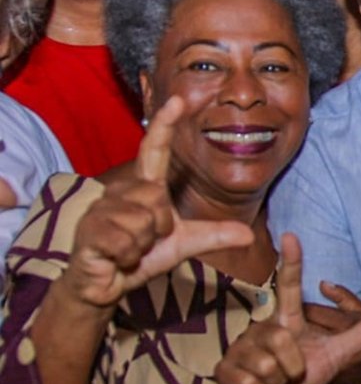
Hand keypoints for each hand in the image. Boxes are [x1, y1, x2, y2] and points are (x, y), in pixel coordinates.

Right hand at [61, 96, 253, 310]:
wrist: (102, 283)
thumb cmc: (139, 255)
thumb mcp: (183, 245)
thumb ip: (213, 236)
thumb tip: (249, 235)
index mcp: (145, 188)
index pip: (154, 150)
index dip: (165, 125)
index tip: (177, 100)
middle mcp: (122, 191)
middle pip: (159, 201)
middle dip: (161, 228)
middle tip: (146, 240)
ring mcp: (102, 208)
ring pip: (144, 223)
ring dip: (142, 244)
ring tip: (129, 248)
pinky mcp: (89, 229)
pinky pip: (126, 242)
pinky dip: (127, 257)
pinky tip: (116, 257)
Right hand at [214, 232, 360, 383]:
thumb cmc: (303, 374)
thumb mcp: (336, 354)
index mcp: (287, 319)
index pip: (289, 286)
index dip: (291, 262)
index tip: (292, 235)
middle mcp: (261, 327)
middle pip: (281, 342)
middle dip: (293, 368)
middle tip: (291, 374)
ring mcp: (239, 348)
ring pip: (267, 367)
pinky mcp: (225, 371)